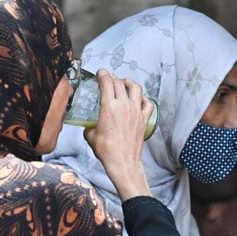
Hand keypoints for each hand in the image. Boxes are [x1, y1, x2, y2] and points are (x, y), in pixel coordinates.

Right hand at [83, 69, 152, 199]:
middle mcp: (123, 106)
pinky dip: (143, 98)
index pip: (106, 82)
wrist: (122, 162)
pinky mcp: (144, 119)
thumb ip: (89, 126)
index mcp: (108, 107)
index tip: (100, 73)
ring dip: (128, 82)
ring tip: (124, 83)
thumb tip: (89, 125)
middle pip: (119, 82)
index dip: (102, 74)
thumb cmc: (107, 151)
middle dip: (112, 77)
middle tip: (108, 78)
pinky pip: (147, 102)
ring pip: (135, 88)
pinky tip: (138, 100)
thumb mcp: (90, 136)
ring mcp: (136, 111)